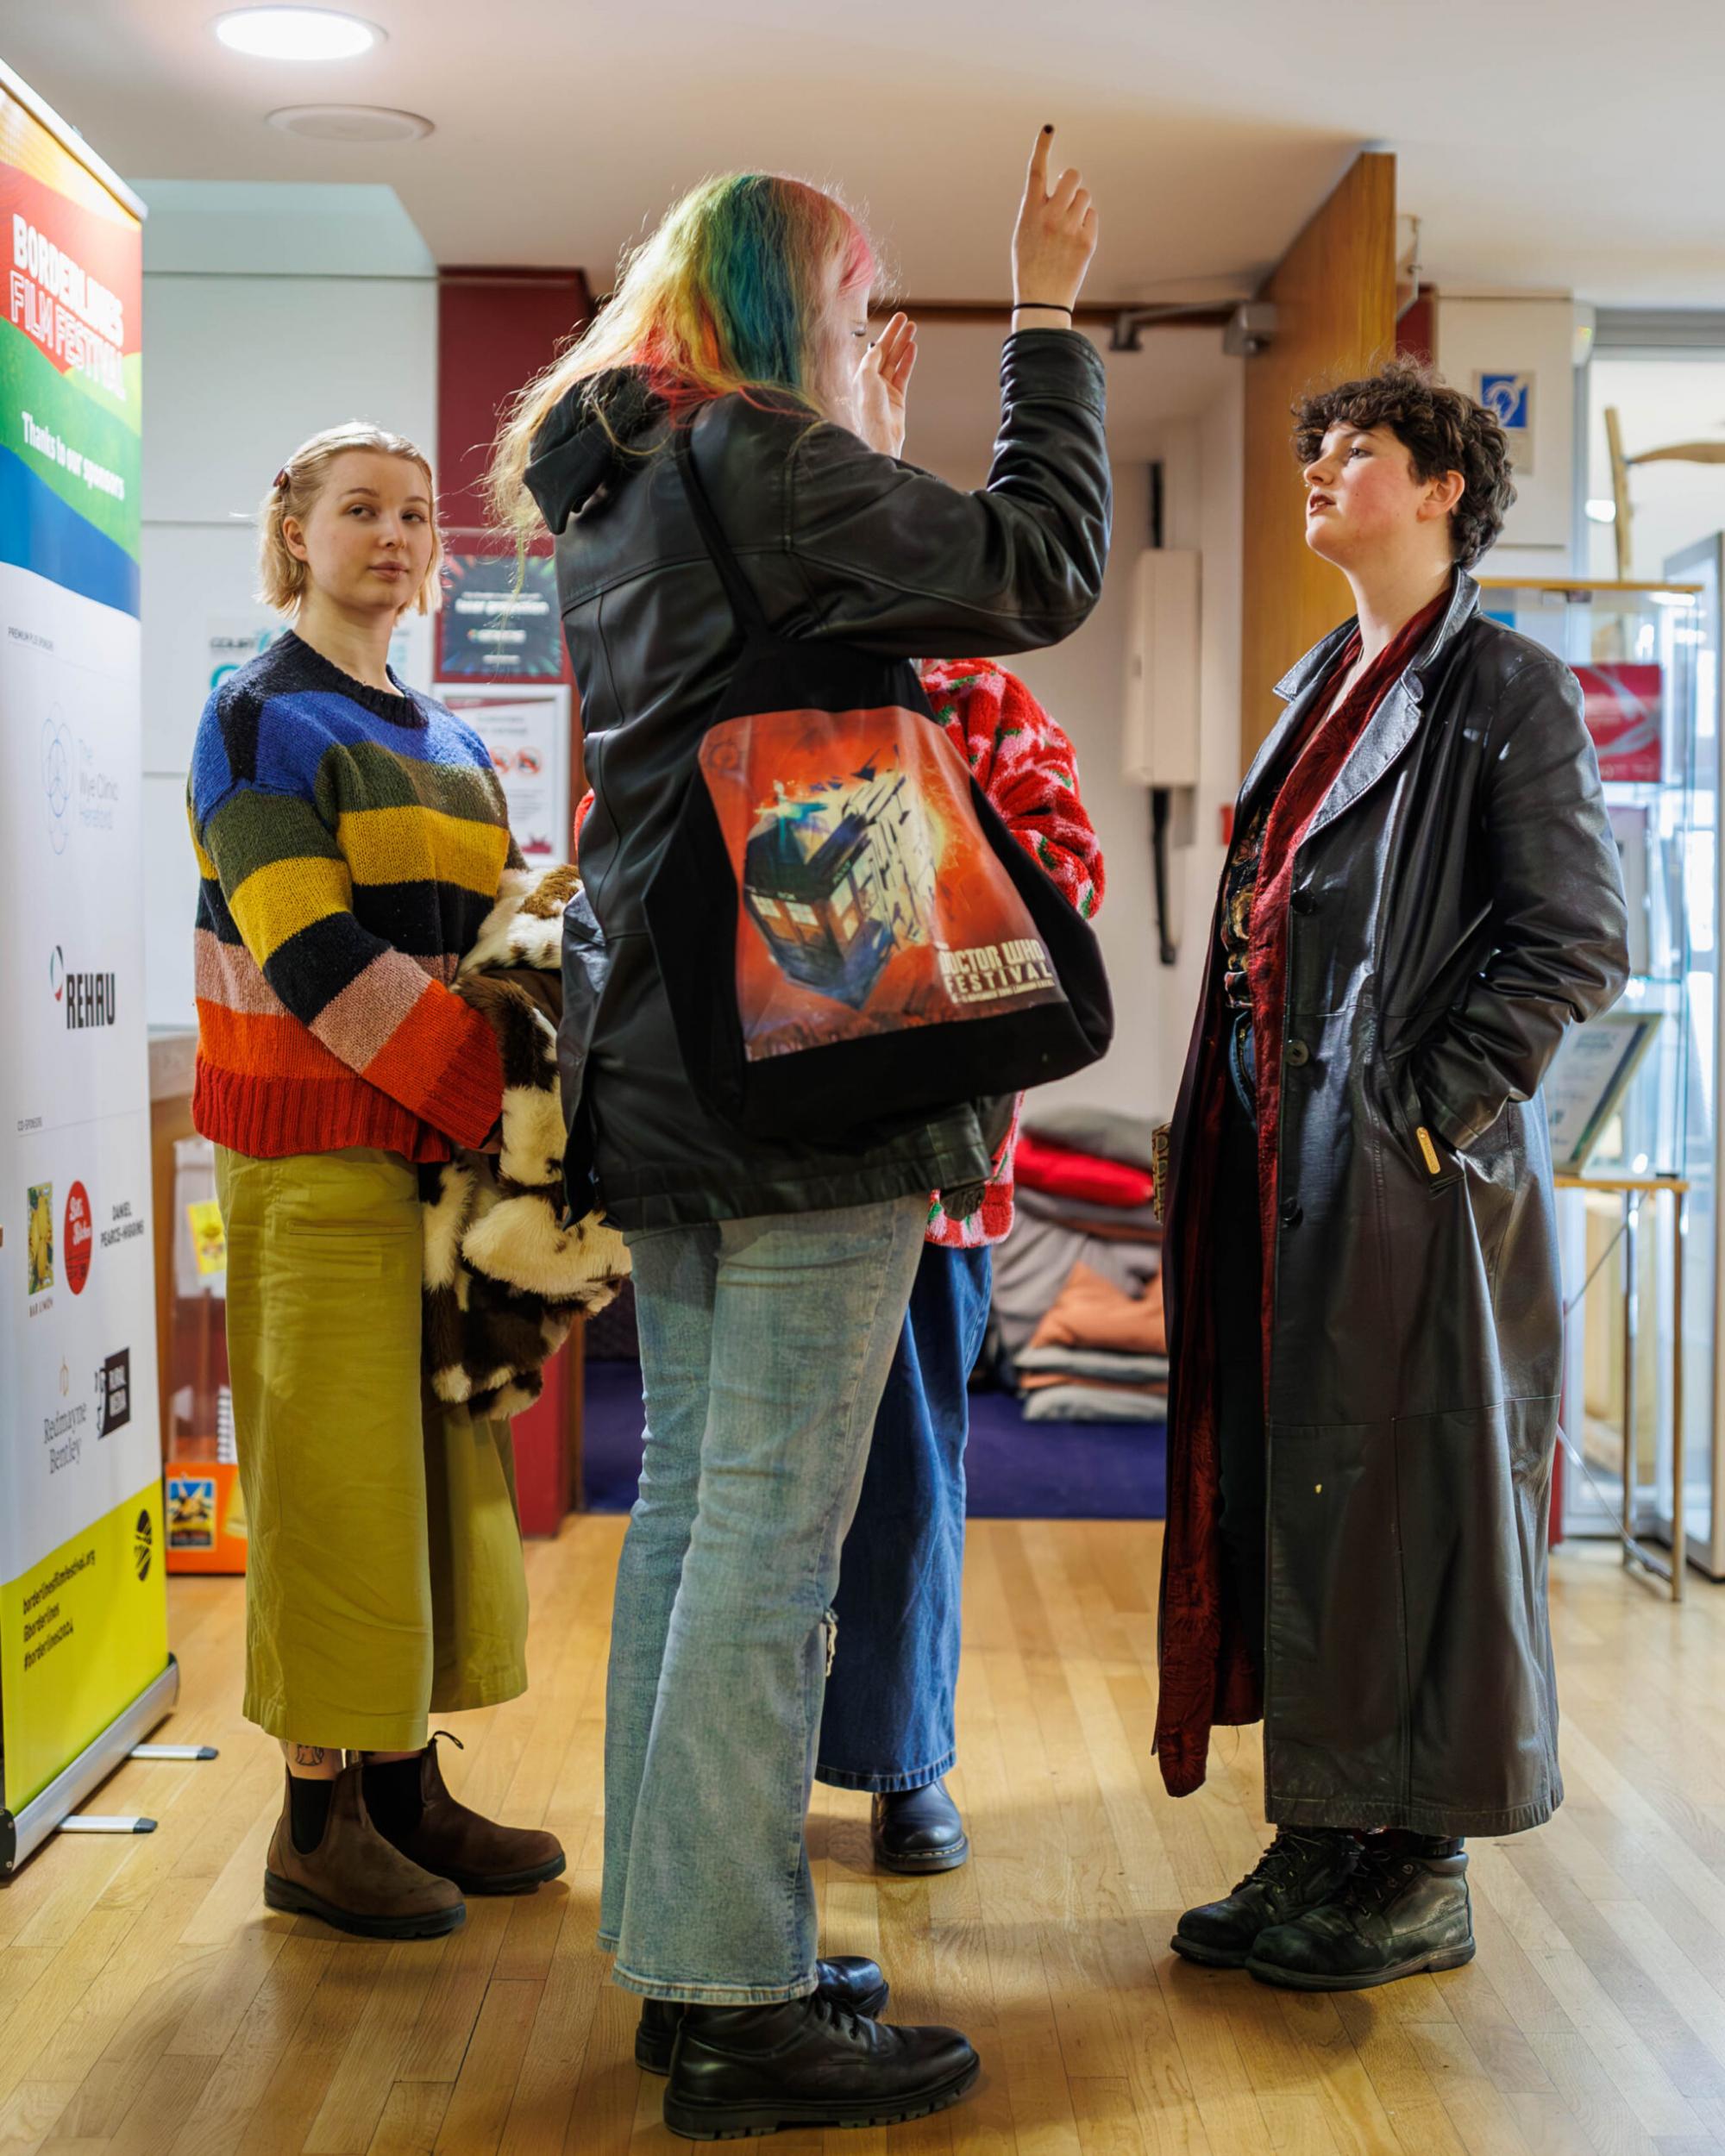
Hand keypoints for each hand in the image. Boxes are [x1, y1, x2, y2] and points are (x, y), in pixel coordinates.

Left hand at [851, 311, 916, 457]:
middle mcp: (872, 381)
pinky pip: (904, 374)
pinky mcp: (897, 399)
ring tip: (913, 330)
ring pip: (896, 361)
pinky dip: (908, 361)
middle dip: (896, 336)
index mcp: (860, 376)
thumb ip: (871, 359)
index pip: (875, 350)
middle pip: (886, 353)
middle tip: (907, 320)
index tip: (897, 321)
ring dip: (904, 345)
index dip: (886, 334)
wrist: (879, 435)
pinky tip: (912, 348)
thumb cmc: (868, 410)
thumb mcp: (866, 378)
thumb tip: (877, 347)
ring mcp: (885, 390)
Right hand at [1011, 125, 1097, 315]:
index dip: (1042, 147)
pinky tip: (1075, 241)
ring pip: (1084, 196)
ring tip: (1067, 229)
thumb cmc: (1030, 265)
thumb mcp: (1024, 233)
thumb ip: (1038, 207)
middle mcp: (1050, 216)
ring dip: (1078, 205)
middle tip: (1066, 199)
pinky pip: (1091, 215)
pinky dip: (1085, 223)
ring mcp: (1070, 228)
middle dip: (1071, 183)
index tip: (1049, 128)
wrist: (1042, 301)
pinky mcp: (1086, 241)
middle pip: (1072, 176)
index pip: (1037, 171)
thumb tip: (1061, 187)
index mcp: (1030, 213)